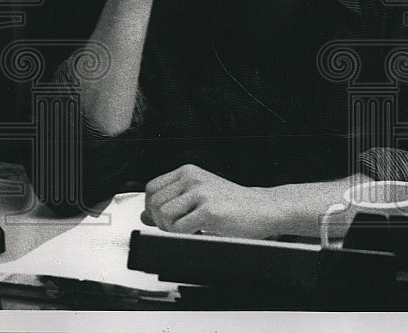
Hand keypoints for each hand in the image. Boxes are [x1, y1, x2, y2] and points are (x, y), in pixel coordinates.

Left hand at [143, 164, 285, 238]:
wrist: (264, 208)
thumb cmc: (234, 204)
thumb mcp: (200, 197)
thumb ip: (173, 204)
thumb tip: (144, 215)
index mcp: (189, 171)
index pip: (152, 188)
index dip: (152, 207)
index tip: (165, 218)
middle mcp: (193, 178)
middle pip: (153, 202)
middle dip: (160, 221)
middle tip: (179, 227)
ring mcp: (201, 192)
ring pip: (163, 216)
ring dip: (171, 229)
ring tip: (190, 229)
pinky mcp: (209, 210)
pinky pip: (178, 229)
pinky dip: (185, 236)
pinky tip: (200, 231)